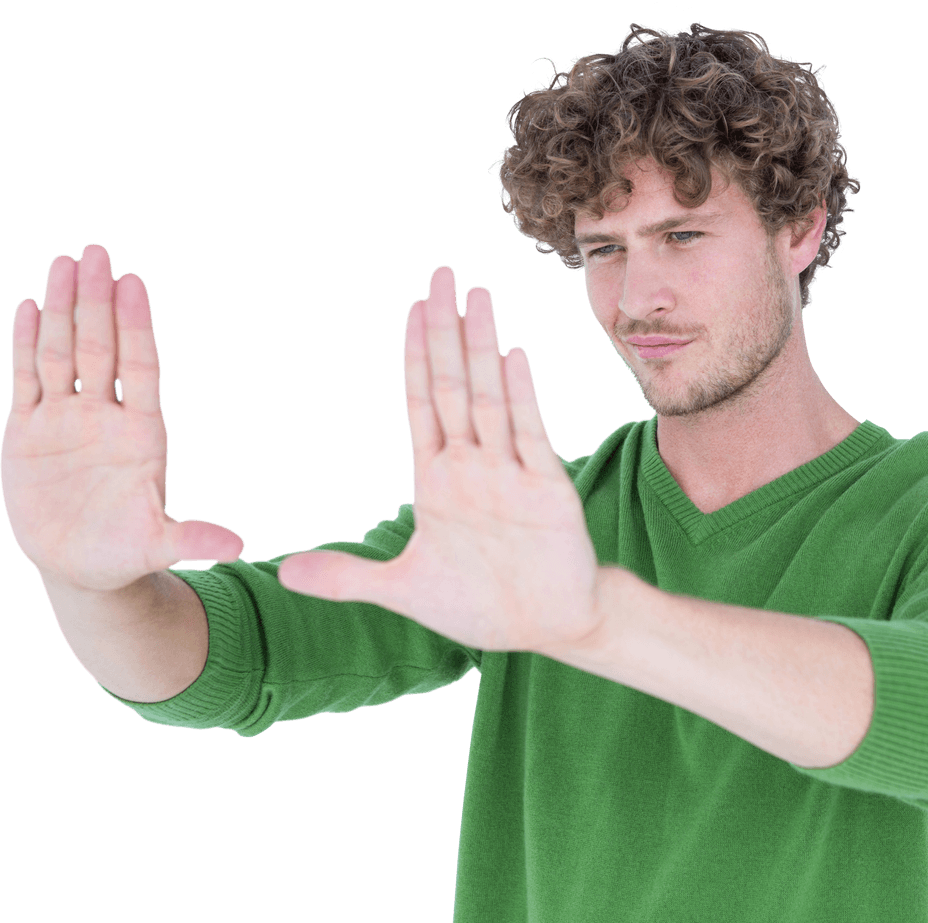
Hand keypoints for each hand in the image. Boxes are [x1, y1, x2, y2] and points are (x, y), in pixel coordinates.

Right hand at [1, 243, 243, 592]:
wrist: (79, 565)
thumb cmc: (125, 552)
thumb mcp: (157, 546)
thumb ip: (192, 538)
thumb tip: (239, 546)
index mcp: (142, 433)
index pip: (139, 366)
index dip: (135, 326)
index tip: (133, 283)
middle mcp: (105, 416)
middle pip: (99, 347)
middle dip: (96, 301)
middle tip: (96, 251)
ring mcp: (66, 420)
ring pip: (61, 353)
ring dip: (61, 310)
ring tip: (64, 263)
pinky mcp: (28, 431)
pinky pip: (26, 379)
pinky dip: (25, 343)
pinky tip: (29, 306)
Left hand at [277, 265, 605, 654]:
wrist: (546, 627)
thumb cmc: (479, 605)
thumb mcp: (402, 591)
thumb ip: (346, 579)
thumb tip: (283, 576)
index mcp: (436, 479)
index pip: (420, 402)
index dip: (414, 353)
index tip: (412, 307)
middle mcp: (471, 465)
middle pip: (451, 384)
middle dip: (444, 329)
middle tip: (442, 274)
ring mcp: (509, 474)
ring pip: (488, 398)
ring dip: (480, 347)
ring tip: (477, 297)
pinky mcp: (545, 491)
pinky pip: (530, 436)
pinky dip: (520, 398)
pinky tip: (511, 358)